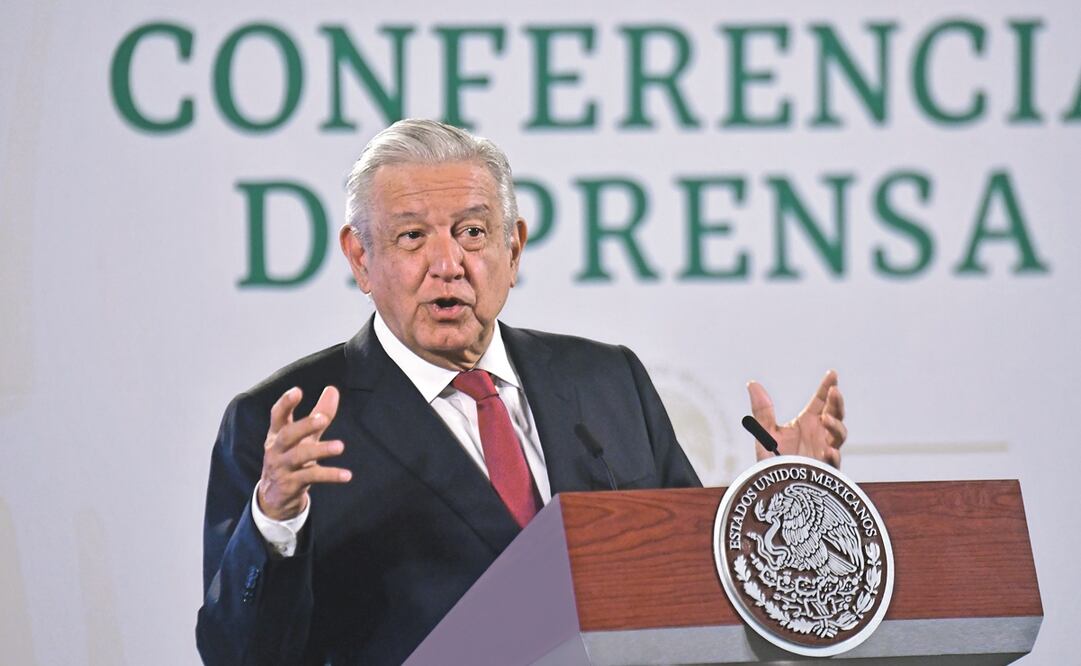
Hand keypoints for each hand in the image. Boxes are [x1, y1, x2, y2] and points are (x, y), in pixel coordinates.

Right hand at [257, 386, 351, 520]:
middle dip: (304, 426)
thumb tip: (333, 390)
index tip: (297, 391)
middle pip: (287, 435)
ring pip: (299, 456)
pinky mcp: (290, 484)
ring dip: (320, 450)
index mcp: (277, 434)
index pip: (277, 415)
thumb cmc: (291, 458)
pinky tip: (346, 475)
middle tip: (323, 419)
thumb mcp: (304, 436)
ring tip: (340, 446)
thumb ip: (319, 413)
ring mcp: (282, 467)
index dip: (285, 403)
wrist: (274, 497)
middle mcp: (276, 449)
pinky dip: (329, 475)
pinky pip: (311, 477)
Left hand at [747, 370, 845, 466]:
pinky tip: (829, 450)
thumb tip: (752, 384)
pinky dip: (833, 456)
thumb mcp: (765, 433)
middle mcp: (819, 435)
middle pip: (835, 414)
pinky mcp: (824, 471)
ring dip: (836, 426)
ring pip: (838, 436)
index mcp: (808, 423)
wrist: (775, 488)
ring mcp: (824, 452)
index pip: (821, 401)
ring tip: (826, 419)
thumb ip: (762, 410)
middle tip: (834, 392)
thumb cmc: (773, 461)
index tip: (832, 374)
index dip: (827, 387)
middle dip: (837, 403)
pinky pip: (833, 463)